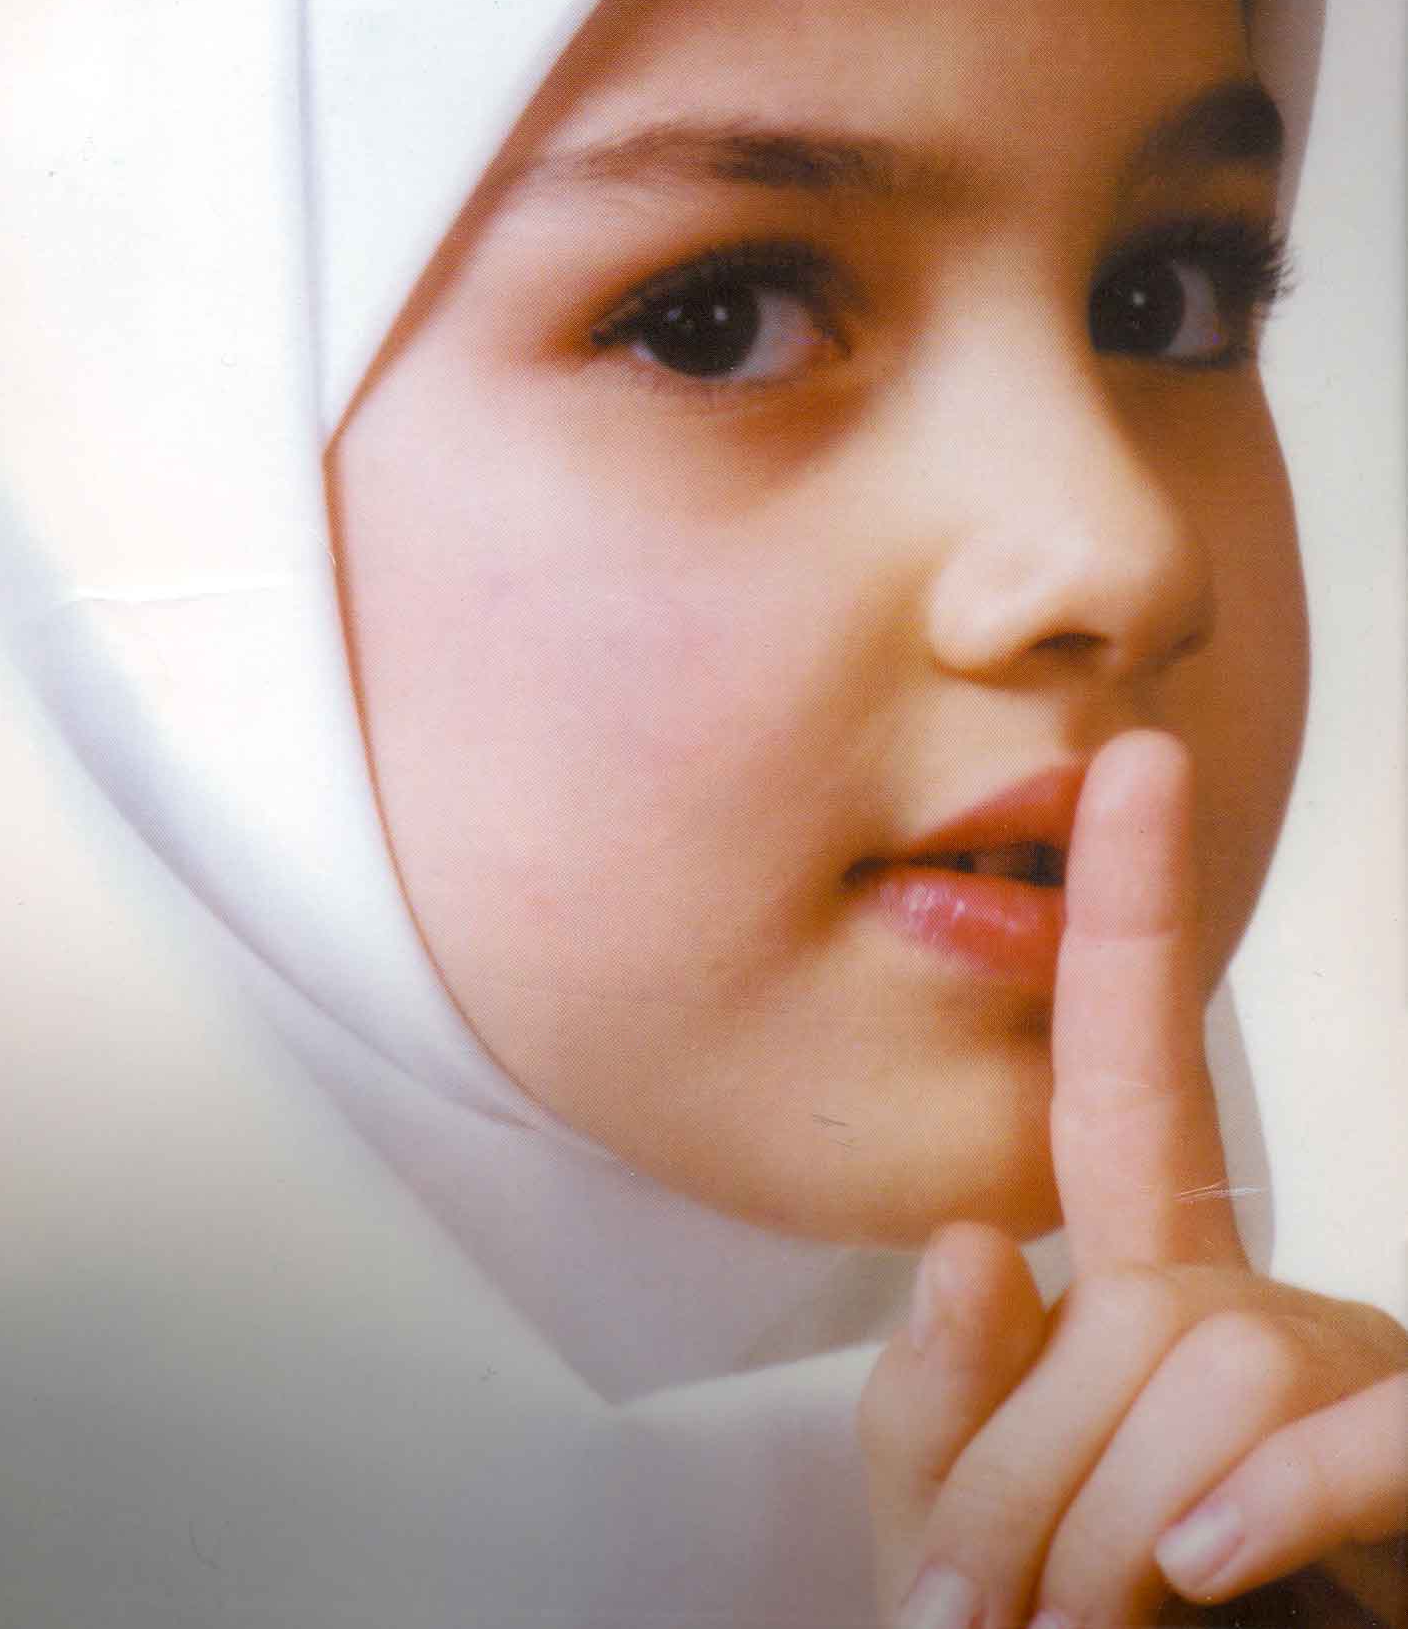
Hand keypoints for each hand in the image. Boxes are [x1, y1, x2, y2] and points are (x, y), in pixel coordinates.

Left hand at [858, 731, 1407, 1627]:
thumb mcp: (964, 1535)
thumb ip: (943, 1407)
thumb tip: (982, 1245)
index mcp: (1150, 1292)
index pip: (1125, 1080)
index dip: (1136, 911)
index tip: (1139, 759)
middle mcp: (1260, 1313)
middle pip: (1124, 1309)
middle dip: (1022, 1484)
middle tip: (988, 1622)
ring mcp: (1358, 1383)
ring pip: (1210, 1375)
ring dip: (1111, 1541)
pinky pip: (1346, 1436)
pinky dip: (1271, 1503)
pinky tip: (1204, 1563)